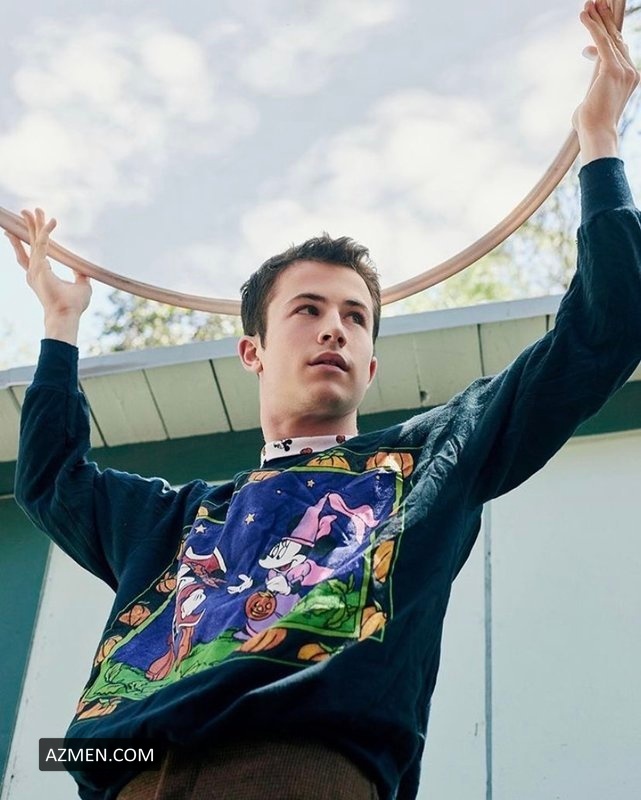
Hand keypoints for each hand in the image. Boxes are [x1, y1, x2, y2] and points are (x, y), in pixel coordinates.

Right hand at [5, 209, 91, 342]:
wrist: (66, 315)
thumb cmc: (72, 305)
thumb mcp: (81, 286)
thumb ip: (80, 275)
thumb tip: (83, 269)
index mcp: (42, 274)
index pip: (35, 252)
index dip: (33, 239)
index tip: (36, 228)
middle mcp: (34, 270)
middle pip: (29, 243)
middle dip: (28, 226)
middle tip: (26, 211)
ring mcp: (35, 268)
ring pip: (33, 240)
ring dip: (33, 224)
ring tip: (32, 210)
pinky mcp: (40, 265)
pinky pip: (43, 243)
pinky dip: (47, 231)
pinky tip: (52, 221)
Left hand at [572, 0, 639, 153]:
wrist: (596, 133)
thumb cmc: (590, 125)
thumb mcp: (594, 103)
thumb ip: (595, 91)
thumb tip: (588, 96)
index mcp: (629, 78)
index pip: (618, 50)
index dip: (605, 37)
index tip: (592, 27)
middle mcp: (630, 71)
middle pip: (617, 38)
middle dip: (605, 20)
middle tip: (597, 2)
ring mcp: (624, 69)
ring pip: (609, 37)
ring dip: (598, 18)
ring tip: (589, 3)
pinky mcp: (612, 69)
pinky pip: (601, 41)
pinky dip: (592, 26)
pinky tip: (583, 15)